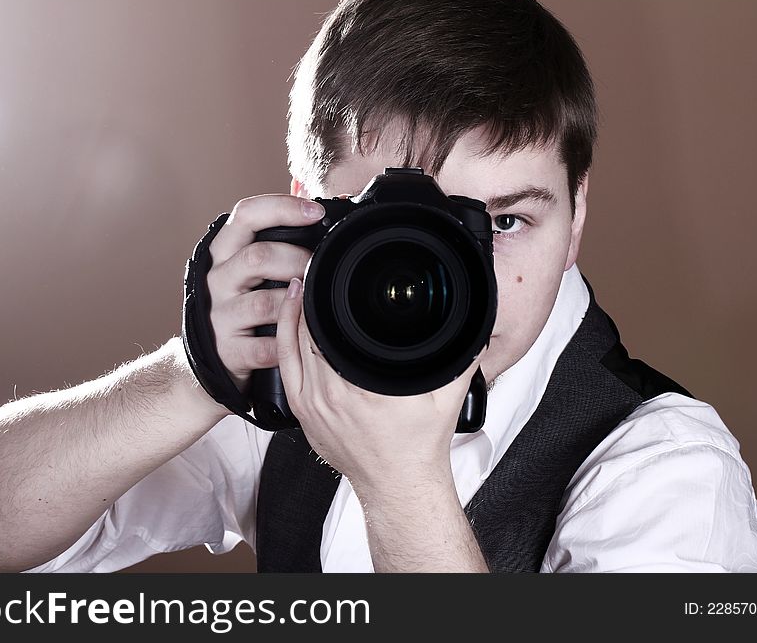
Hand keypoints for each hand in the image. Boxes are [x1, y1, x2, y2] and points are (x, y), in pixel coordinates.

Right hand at [206, 195, 325, 392]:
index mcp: (223, 253)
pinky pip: (266, 346)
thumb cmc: (240, 305)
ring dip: (296, 302)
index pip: (247, 214)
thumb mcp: (247, 269)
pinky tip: (300, 338)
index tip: (317, 212)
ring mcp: (220, 317)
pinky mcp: (228, 351)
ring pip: (264, 302)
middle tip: (318, 269)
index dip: (282, 207)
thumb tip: (317, 213)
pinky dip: (288, 342)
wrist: (210, 360)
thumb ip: (274, 243)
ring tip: (311, 304)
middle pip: (257, 257)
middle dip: (297, 260)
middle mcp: (216, 280)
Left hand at [276, 277, 483, 493]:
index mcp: (362, 387)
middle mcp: (330, 396)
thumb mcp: (448, 395)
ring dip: (291, 317)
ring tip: (296, 289)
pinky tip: (287, 326)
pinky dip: (283, 344)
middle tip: (312, 272)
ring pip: (289, 348)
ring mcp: (312, 406)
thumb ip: (461, 356)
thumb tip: (474, 325)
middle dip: (307, 298)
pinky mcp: (303, 415)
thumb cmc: (419, 446)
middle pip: (306, 332)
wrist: (399, 484)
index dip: (323, 294)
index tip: (325, 273)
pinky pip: (284, 371)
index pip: (330, 326)